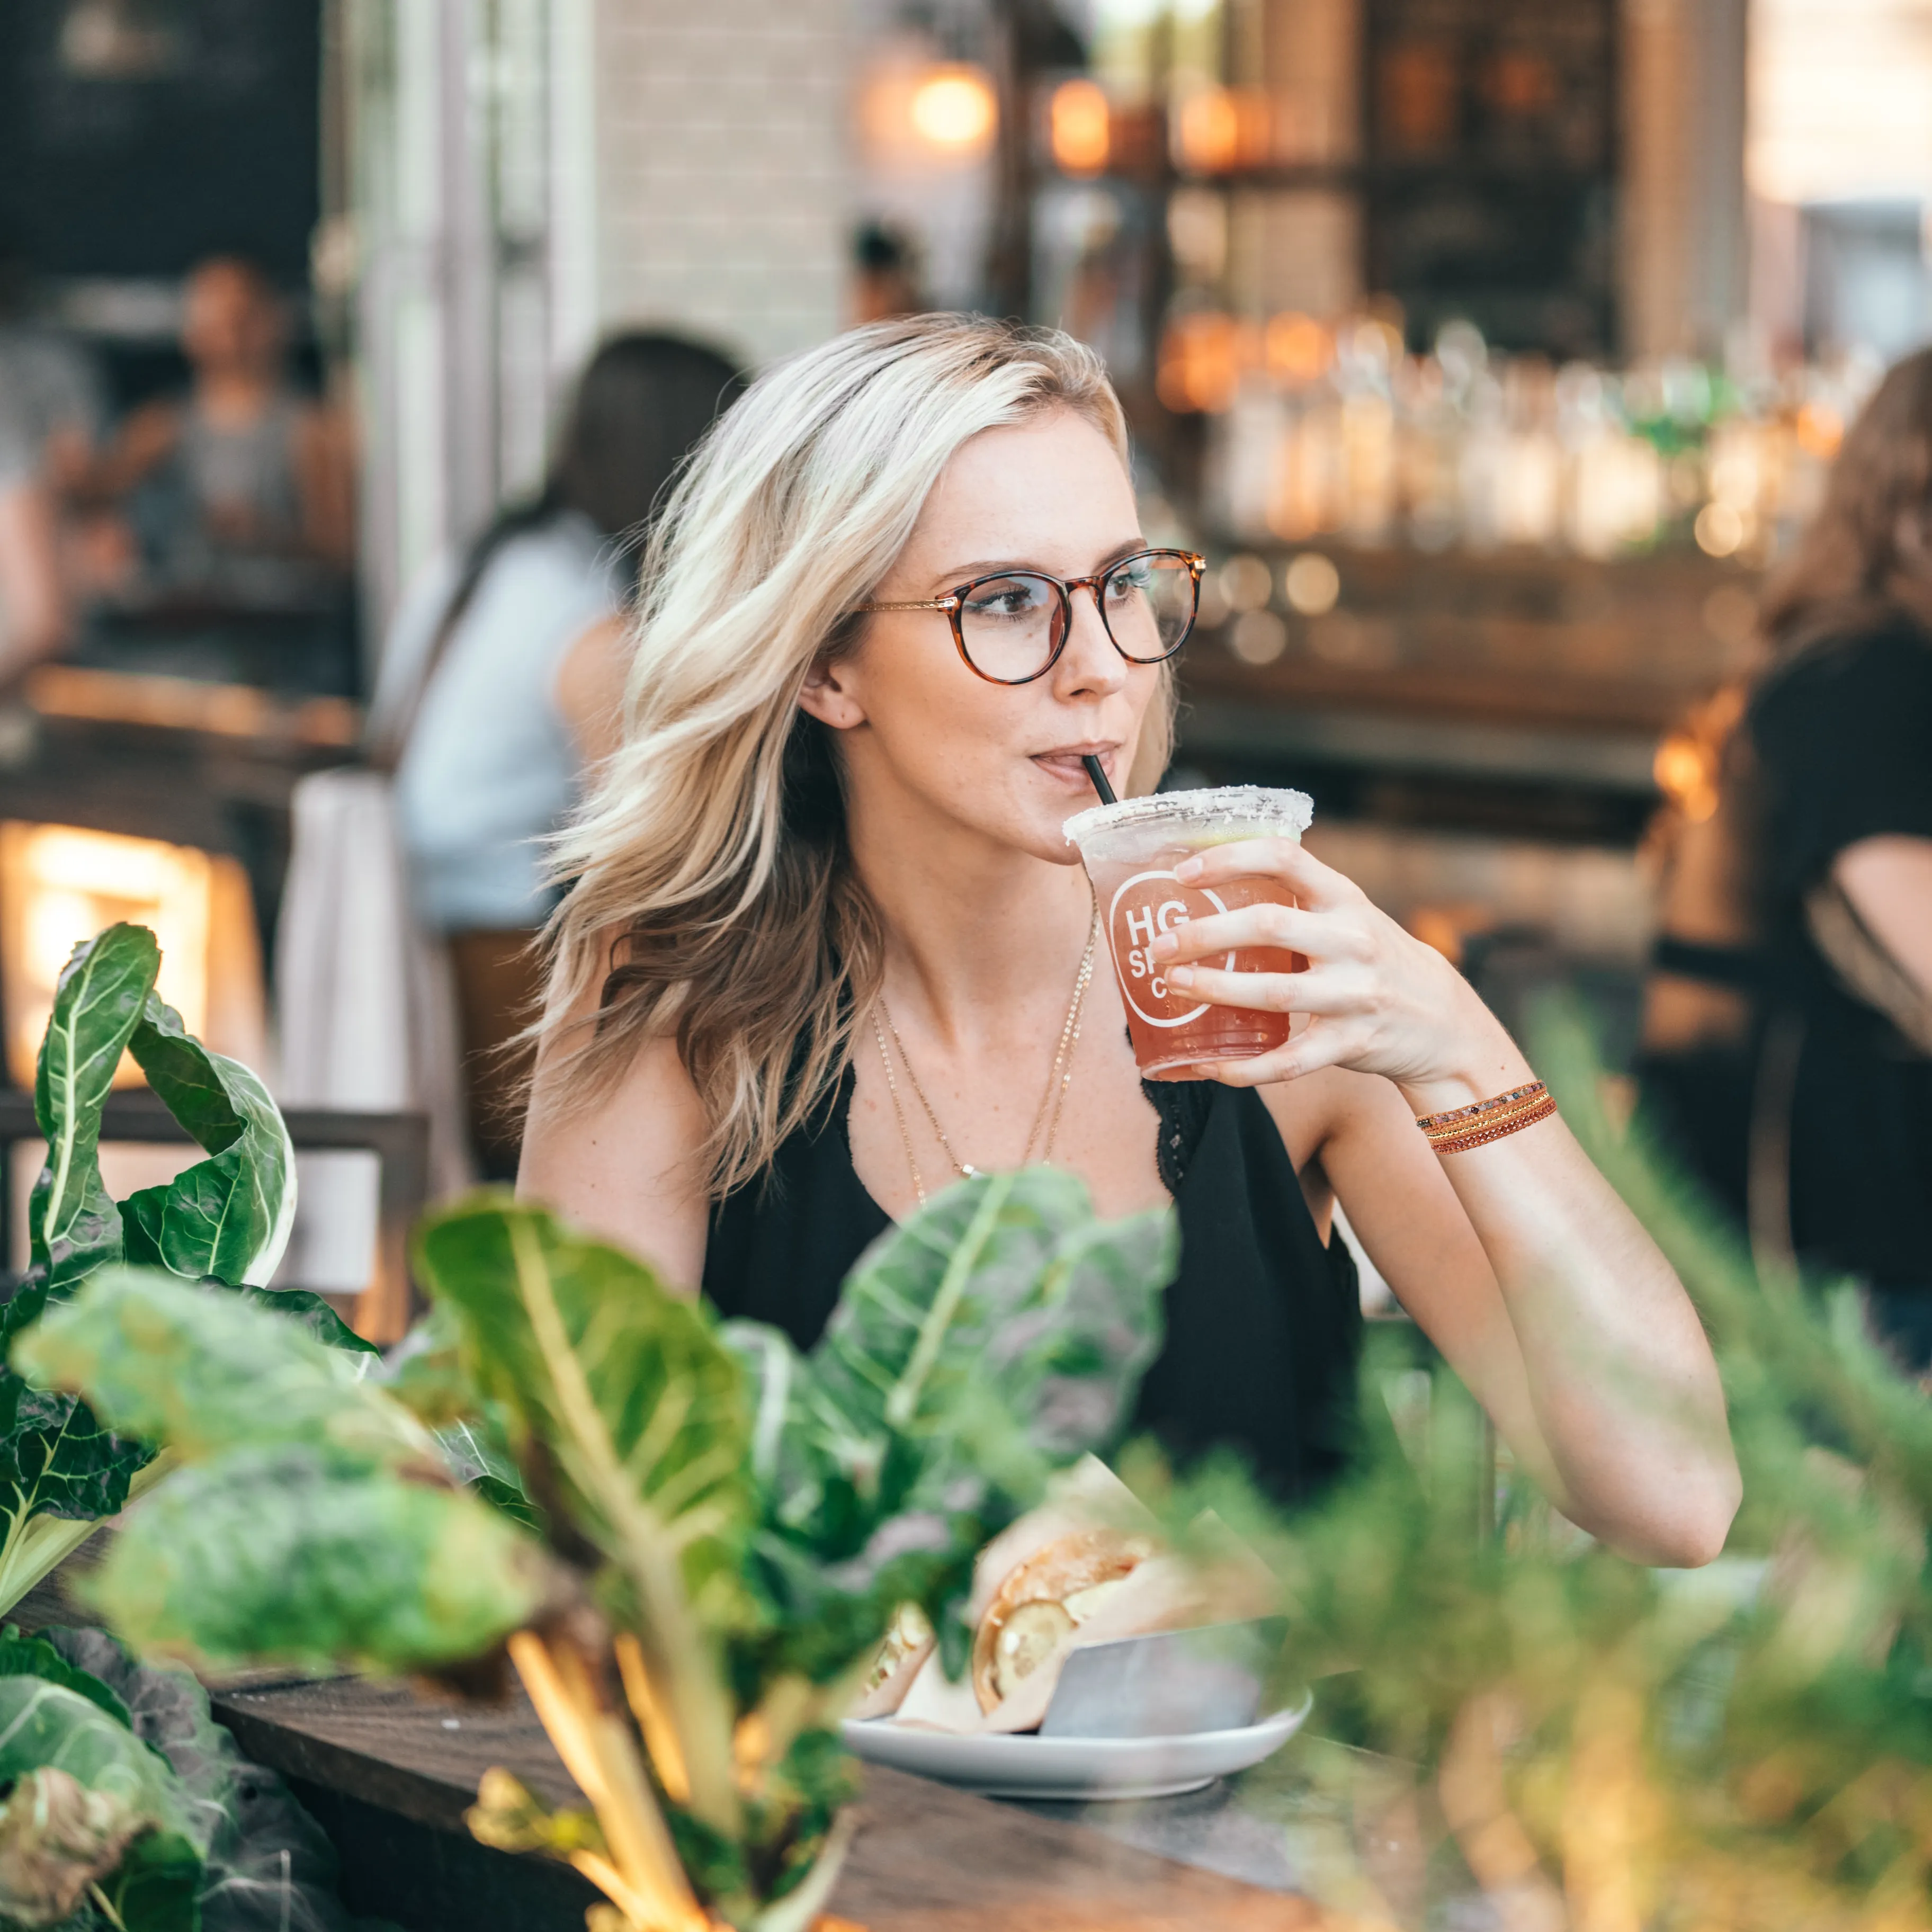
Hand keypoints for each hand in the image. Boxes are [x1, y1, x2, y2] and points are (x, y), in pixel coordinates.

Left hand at [1148, 838, 1529, 1106]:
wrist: (1442, 1020)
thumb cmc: (1371, 958)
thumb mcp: (1346, 915)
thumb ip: (1293, 901)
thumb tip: (1207, 887)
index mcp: (1344, 898)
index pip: (1285, 857)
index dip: (1230, 859)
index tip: (1184, 874)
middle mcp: (1352, 940)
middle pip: (1269, 926)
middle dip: (1206, 935)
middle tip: (1161, 946)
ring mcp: (1354, 994)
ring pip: (1275, 993)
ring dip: (1216, 989)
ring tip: (1174, 987)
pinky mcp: (1353, 1043)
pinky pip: (1290, 1061)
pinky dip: (1247, 1068)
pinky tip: (1211, 1065)